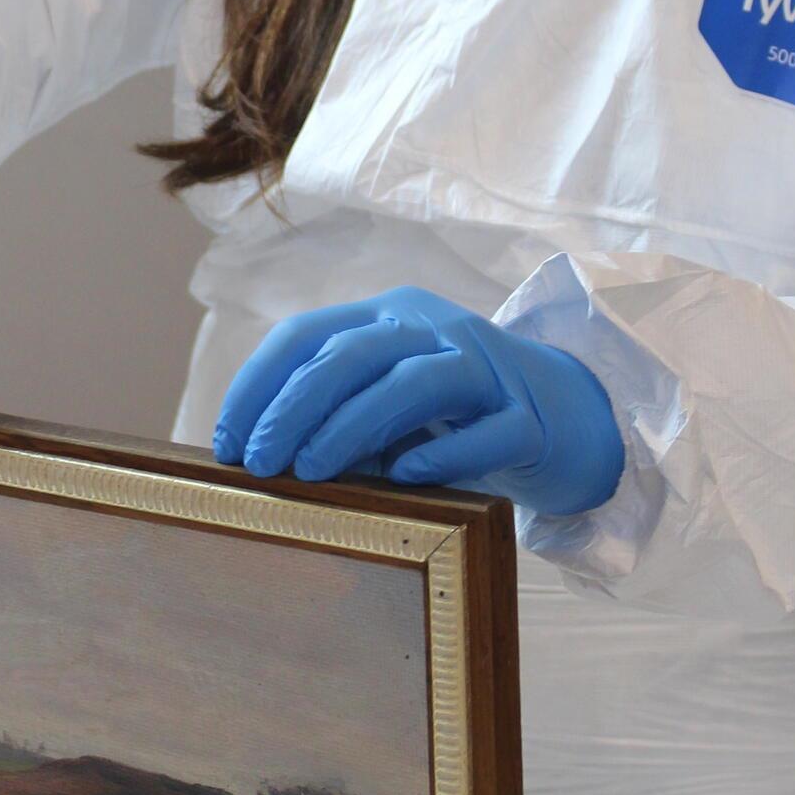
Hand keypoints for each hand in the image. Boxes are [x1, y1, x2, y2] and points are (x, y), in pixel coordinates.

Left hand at [211, 286, 622, 515]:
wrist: (568, 416)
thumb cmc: (454, 416)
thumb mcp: (386, 405)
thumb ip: (334, 415)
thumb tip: (255, 459)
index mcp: (387, 318)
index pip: (306, 335)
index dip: (258, 386)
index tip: (226, 444)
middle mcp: (433, 329)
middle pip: (353, 353)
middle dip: (294, 406)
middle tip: (259, 462)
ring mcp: (487, 368)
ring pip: (415, 381)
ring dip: (353, 425)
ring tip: (311, 471)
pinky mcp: (529, 418)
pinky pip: (488, 431)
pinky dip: (444, 451)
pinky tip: (407, 477)